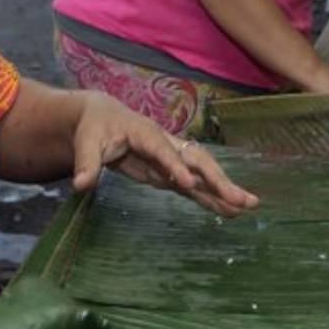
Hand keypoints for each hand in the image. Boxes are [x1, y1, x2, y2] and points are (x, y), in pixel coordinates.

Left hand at [69, 92, 257, 215]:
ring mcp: (172, 159)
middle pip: (196, 159)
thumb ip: (86, 164)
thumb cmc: (95, 128)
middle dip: (218, 178)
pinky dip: (211, 198)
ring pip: (203, 173)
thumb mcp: (86, 143)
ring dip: (224, 189)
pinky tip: (230, 211)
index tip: (187, 183)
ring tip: (248, 206)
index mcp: (145, 133)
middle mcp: (166, 144)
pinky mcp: (170, 172)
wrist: (103, 117)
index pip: (162, 150)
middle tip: (240, 198)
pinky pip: (195, 186)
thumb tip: (80, 185)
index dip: (174, 165)